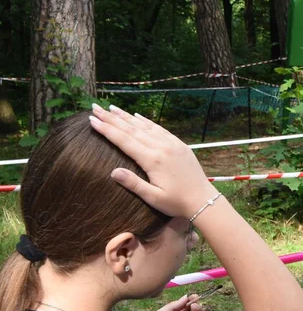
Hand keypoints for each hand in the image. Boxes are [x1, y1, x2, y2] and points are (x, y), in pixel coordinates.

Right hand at [88, 104, 217, 218]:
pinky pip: (159, 129)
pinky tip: (136, 116)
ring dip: (126, 116)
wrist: (204, 200)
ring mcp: (172, 144)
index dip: (107, 130)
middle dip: (111, 118)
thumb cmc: (177, 203)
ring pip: (145, 126)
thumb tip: (113, 172)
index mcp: (153, 160)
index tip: (91, 120)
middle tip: (95, 107)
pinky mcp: (179, 145)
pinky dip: (146, 121)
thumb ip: (134, 184)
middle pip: (131, 129)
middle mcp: (161, 148)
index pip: (124, 141)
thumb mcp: (154, 198)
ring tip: (111, 108)